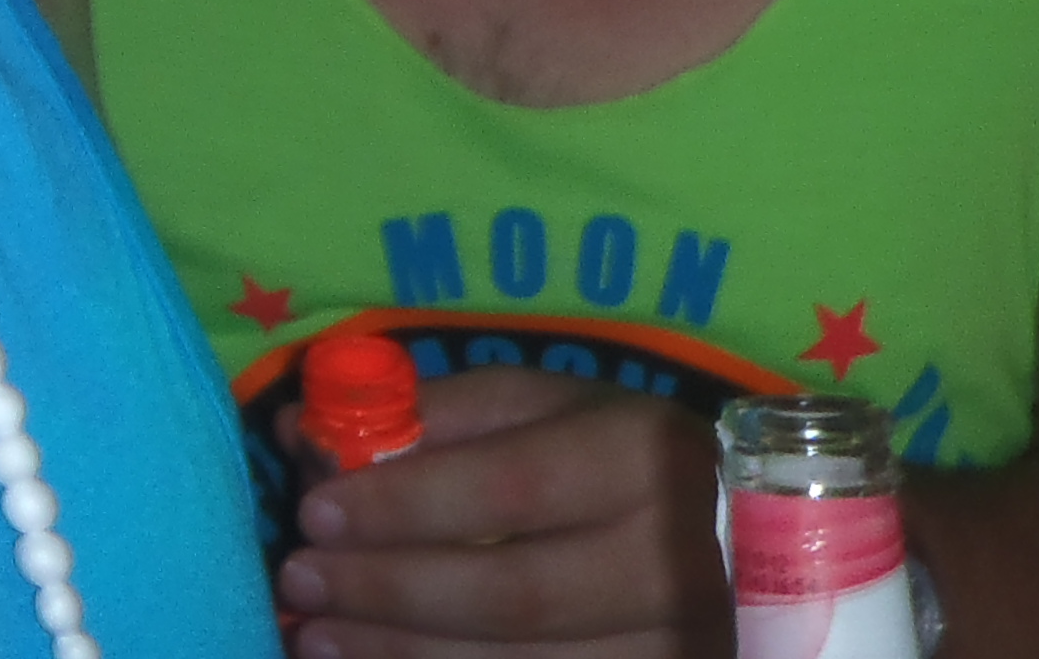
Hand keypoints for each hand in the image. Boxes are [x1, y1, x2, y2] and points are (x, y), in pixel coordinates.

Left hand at [275, 366, 726, 658]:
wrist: (741, 545)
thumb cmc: (622, 456)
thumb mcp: (549, 405)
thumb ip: (436, 414)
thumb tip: (307, 431)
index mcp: (640, 459)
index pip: (508, 488)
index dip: (404, 506)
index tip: (314, 510)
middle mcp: (667, 562)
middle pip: (510, 594)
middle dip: (387, 591)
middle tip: (298, 581)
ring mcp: (670, 648)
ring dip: (400, 655)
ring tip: (312, 638)